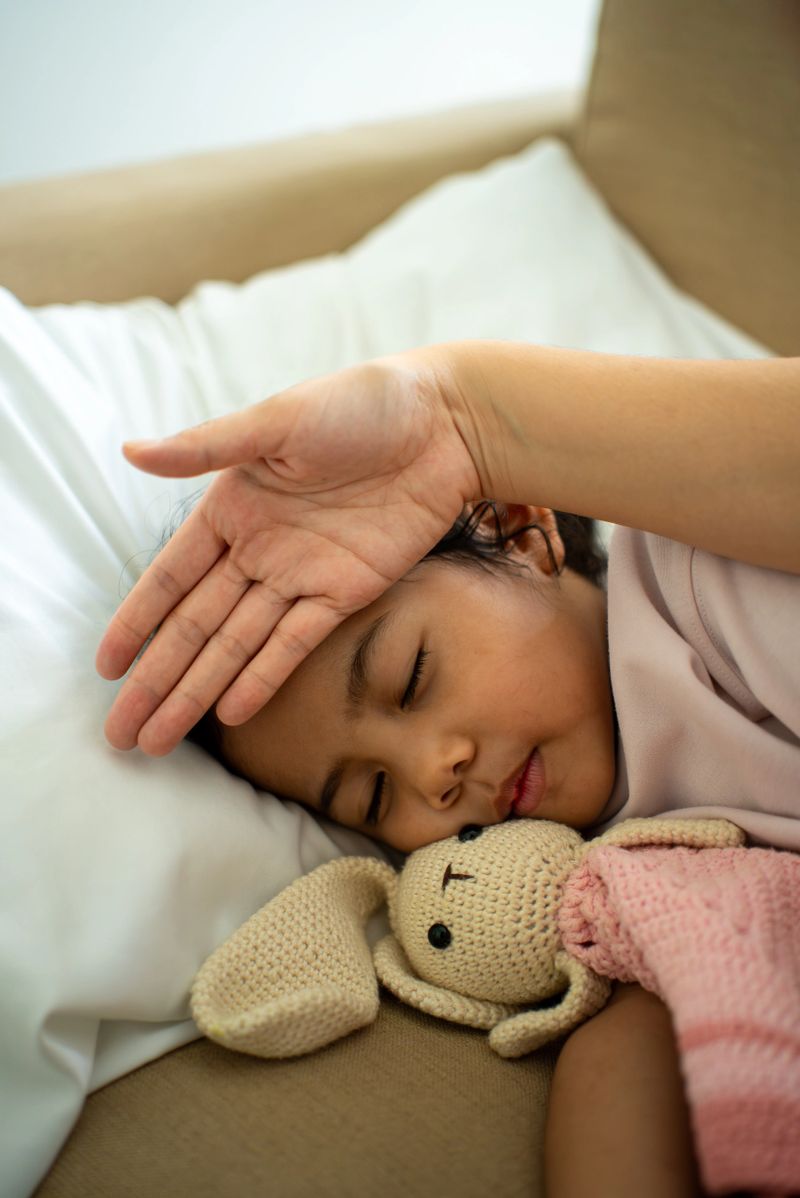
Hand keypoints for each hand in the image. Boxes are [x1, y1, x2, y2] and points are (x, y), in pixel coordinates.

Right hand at [97, 350, 478, 754]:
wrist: (444, 423)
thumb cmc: (359, 405)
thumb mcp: (278, 420)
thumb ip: (206, 447)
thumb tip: (130, 453)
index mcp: (231, 509)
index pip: (170, 579)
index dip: (137, 624)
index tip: (106, 668)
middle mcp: (258, 549)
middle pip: (196, 627)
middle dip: (157, 680)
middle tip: (121, 734)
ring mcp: (301, 575)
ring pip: (237, 646)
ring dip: (198, 692)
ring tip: (159, 740)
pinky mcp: (347, 592)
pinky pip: (296, 643)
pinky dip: (263, 678)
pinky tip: (230, 715)